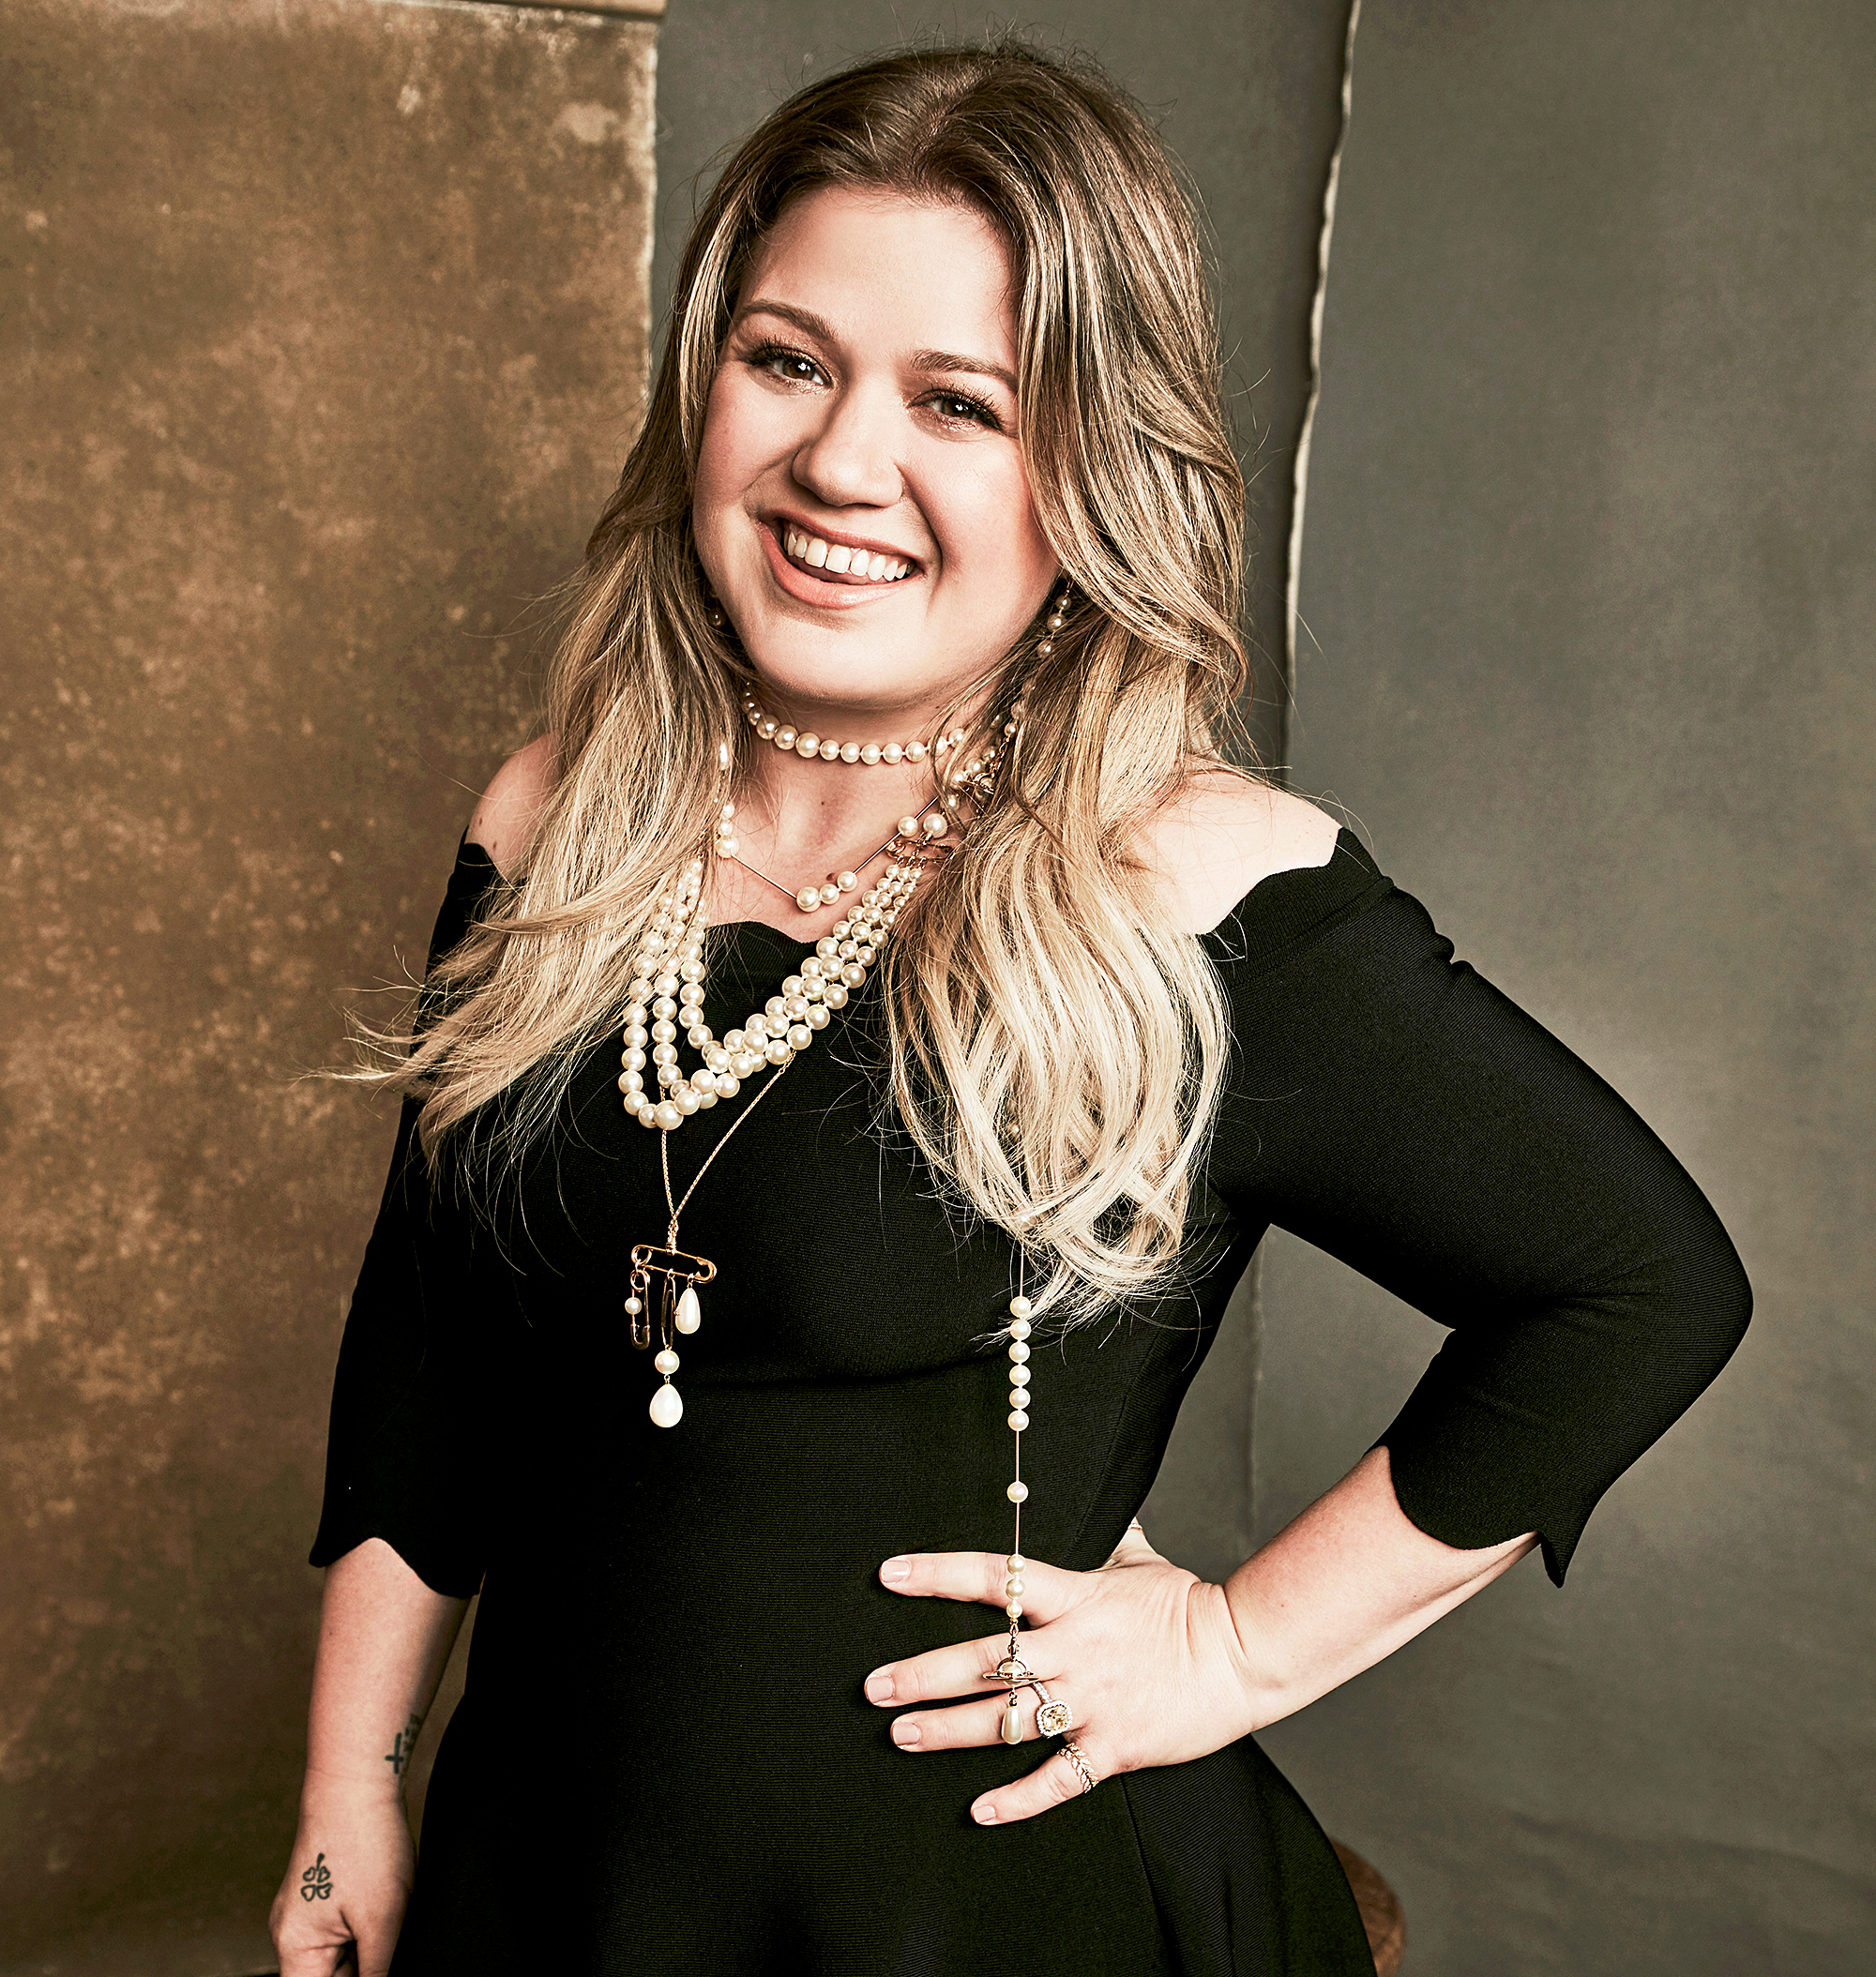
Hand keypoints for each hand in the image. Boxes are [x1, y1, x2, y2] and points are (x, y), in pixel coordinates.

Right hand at [268, 1777, 413, 1976]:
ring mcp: (305, 1912)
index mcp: (294, 1948)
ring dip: (368, 1946)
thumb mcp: (382, 1919)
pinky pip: (344, 1928)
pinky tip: (385, 1900)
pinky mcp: (322, 1893)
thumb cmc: (366, 1842)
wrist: (357, 1779)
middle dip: (363, 1965)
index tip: (379, 1965)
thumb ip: (378, 1970)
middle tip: (387, 1931)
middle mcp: (290, 1934)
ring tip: (386, 1911)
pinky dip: (367, 1925)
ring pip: (341, 1954)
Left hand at [865, 1522, 1261, 1824]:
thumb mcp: (1139, 1559)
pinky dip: (1018, 1799)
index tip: (889, 1574)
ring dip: (948, 1730)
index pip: (992, 1578)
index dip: (936, 1574)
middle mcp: (1073, 1648)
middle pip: (983, 1659)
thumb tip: (1097, 1499)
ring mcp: (1091, 1701)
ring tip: (901, 1734)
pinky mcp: (1114, 1747)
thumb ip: (1105, 1536)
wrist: (1242, 1653)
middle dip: (922, 1673)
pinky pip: (1057, 1779)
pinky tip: (979, 1810)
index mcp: (1074, 1596)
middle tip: (875, 1686)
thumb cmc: (1188, 1603)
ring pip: (1005, 1719)